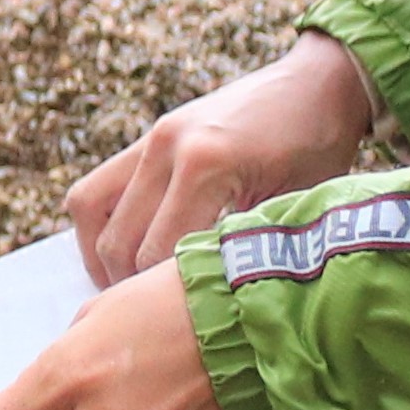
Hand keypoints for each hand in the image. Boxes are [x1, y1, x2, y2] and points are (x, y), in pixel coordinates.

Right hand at [63, 32, 388, 286]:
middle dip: (129, 286)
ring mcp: (152, 136)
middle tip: (155, 318)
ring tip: (129, 287)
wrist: (319, 84)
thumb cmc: (320, 150)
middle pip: (118, 240)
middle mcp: (166, 146)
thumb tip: (207, 309)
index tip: (180, 325)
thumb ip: (245, 251)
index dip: (162, 296)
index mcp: (206, 165)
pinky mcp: (149, 135)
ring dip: (102, 255)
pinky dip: (103, 224)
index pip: (156, 254)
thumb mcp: (293, 208)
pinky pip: (97, 186)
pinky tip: (128, 251)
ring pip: (89, 209)